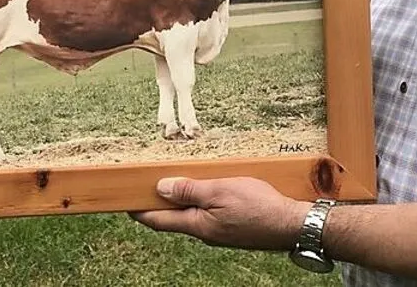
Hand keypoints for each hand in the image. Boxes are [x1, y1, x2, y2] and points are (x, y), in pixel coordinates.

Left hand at [130, 176, 310, 251]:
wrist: (292, 224)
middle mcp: (205, 233)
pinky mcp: (233, 228)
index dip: (139, 211)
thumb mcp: (219, 191)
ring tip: (174, 184)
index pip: (158, 220)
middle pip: (173, 219)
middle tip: (146, 188)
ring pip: (192, 216)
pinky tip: (205, 191)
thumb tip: (160, 189)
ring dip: (180, 202)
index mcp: (197, 226)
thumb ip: (188, 190)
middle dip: (159, 204)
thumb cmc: (258, 207)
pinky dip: (199, 203)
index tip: (124, 201)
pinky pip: (208, 215)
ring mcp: (219, 232)